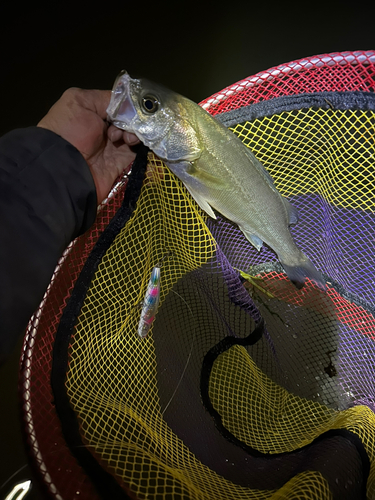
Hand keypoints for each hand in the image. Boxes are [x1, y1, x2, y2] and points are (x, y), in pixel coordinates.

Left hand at [37, 88, 139, 203]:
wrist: (65, 169)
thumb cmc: (69, 131)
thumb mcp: (80, 102)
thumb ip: (107, 99)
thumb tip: (131, 105)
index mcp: (93, 112)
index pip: (119, 105)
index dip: (128, 105)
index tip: (132, 108)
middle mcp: (104, 129)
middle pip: (130, 120)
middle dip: (133, 120)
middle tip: (125, 127)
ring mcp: (114, 147)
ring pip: (136, 136)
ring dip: (135, 134)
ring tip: (126, 140)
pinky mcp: (121, 163)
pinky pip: (139, 154)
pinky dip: (143, 149)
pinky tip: (137, 145)